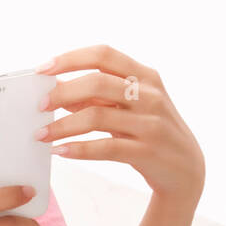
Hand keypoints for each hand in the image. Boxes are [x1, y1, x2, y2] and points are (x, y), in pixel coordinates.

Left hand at [35, 44, 204, 204]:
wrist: (186, 170)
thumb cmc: (151, 131)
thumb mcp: (129, 108)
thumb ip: (98, 98)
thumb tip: (58, 90)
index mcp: (145, 76)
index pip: (104, 55)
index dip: (71, 58)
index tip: (43, 69)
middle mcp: (150, 95)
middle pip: (98, 83)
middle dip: (62, 92)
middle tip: (39, 105)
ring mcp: (150, 123)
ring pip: (97, 117)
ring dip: (63, 126)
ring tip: (42, 135)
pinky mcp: (146, 151)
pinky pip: (105, 148)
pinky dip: (78, 149)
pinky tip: (60, 151)